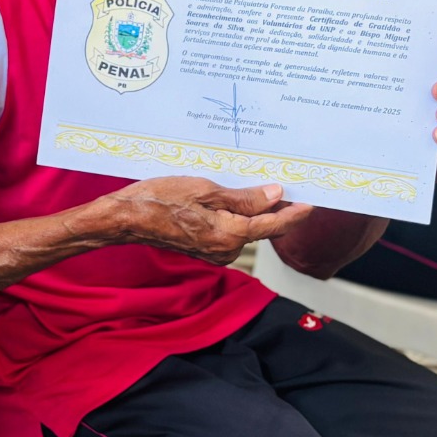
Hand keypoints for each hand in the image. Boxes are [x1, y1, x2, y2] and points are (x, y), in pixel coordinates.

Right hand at [104, 177, 312, 265]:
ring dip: (251, 211)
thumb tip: (274, 196)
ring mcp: (214, 252)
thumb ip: (243, 198)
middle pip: (261, 228)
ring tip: (251, 184)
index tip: (311, 202)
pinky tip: (227, 198)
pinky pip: (228, 231)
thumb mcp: (204, 190)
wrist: (125, 218)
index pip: (274, 225)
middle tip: (282, 184)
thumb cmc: (159, 200)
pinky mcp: (203, 248)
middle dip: (272, 208)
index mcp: (230, 235)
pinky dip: (233, 216)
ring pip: (244, 229)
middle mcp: (226, 250)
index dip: (295, 213)